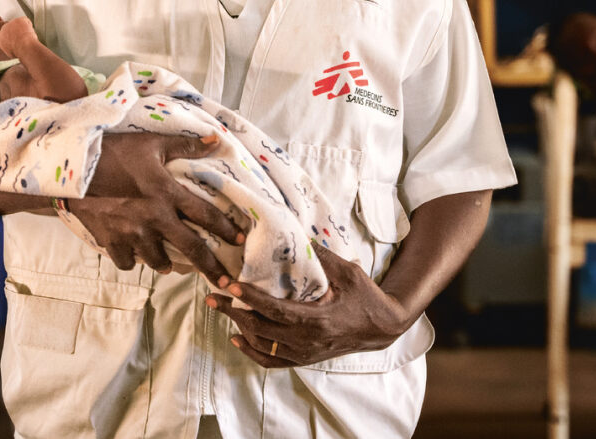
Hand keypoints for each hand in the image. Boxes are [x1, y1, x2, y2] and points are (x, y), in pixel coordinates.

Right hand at [0, 17, 38, 57]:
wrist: (24, 47)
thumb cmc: (17, 51)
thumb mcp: (8, 52)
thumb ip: (7, 46)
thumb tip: (11, 48)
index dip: (7, 34)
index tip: (11, 36)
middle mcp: (3, 28)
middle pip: (9, 27)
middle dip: (15, 30)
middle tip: (21, 36)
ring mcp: (11, 23)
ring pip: (17, 23)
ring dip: (22, 28)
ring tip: (26, 36)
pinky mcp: (18, 20)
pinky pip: (25, 20)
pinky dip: (28, 24)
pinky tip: (29, 32)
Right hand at [66, 131, 245, 285]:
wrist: (73, 167)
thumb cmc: (116, 152)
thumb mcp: (153, 144)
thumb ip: (187, 146)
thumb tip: (217, 140)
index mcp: (168, 194)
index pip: (206, 215)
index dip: (227, 229)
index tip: (241, 240)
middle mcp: (155, 218)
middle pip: (191, 249)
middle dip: (211, 268)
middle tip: (225, 282)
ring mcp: (132, 233)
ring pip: (159, 260)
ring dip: (166, 261)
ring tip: (168, 259)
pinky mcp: (111, 242)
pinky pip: (128, 262)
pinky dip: (133, 259)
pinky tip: (134, 252)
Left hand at [205, 244, 410, 367]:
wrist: (382, 327)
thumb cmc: (365, 297)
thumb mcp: (346, 272)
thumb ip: (319, 256)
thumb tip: (295, 233)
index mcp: (316, 320)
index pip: (274, 310)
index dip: (250, 298)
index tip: (230, 285)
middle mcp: (307, 341)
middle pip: (260, 330)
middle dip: (233, 311)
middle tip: (213, 295)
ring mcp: (305, 354)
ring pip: (262, 346)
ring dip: (238, 328)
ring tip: (220, 309)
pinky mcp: (304, 359)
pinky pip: (272, 361)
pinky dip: (251, 351)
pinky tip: (237, 338)